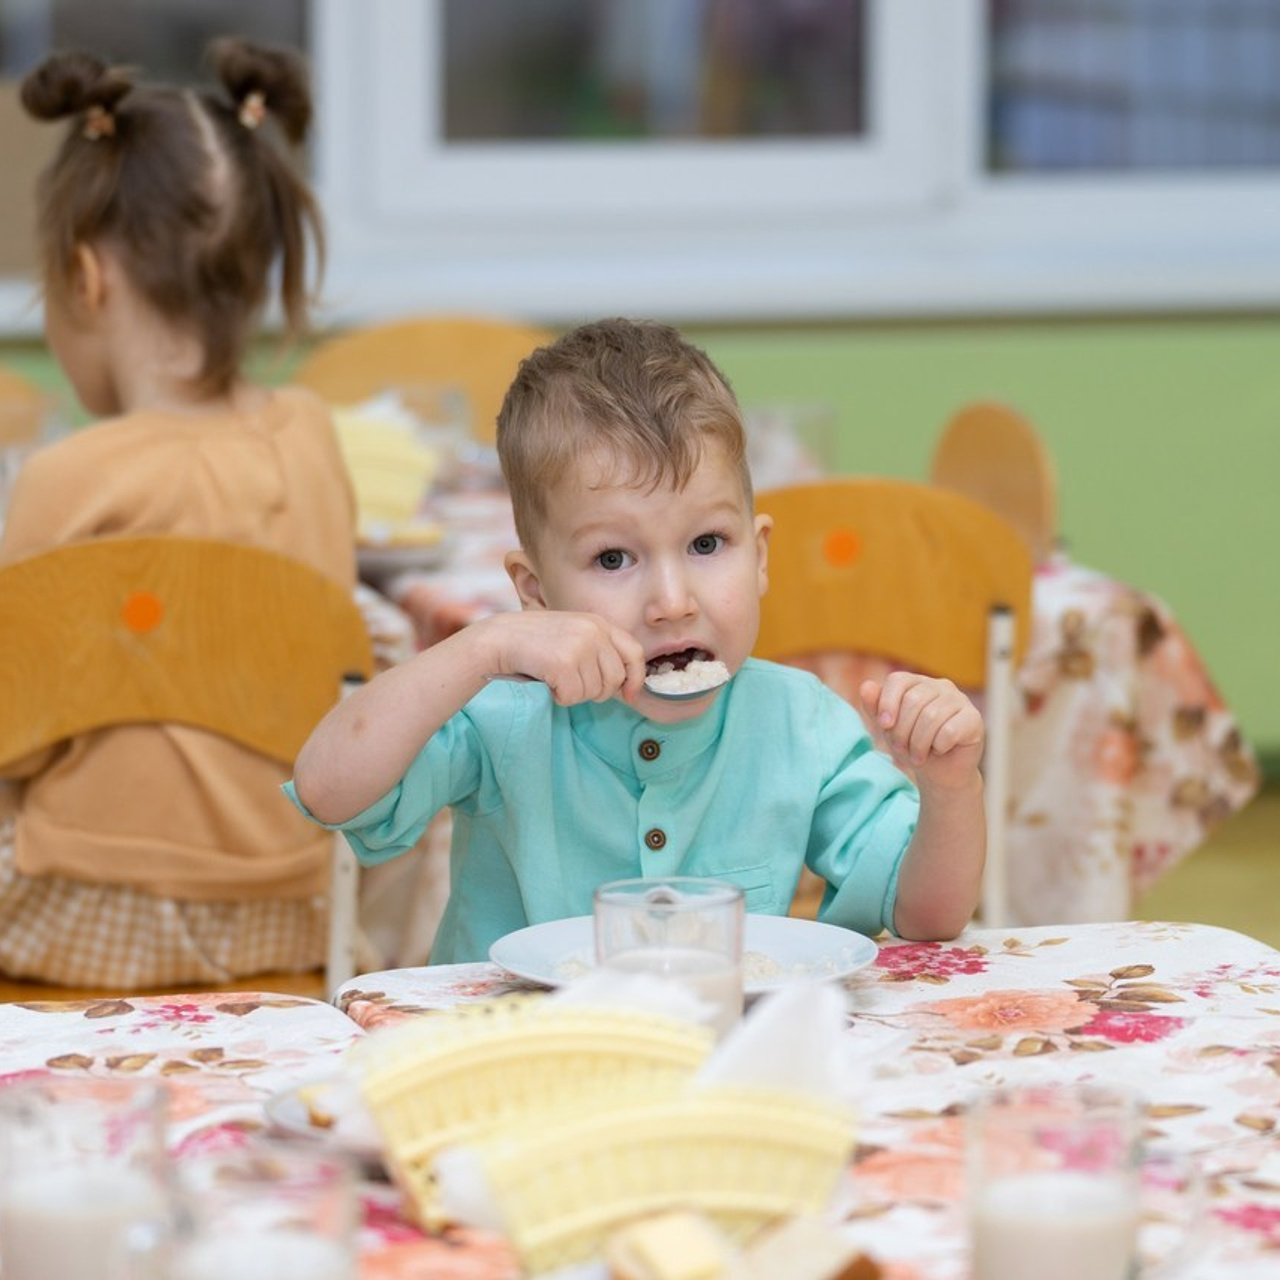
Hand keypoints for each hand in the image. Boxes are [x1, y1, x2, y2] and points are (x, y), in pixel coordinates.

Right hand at [476, 610, 646, 705]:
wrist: (499, 639)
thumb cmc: (534, 642)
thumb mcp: (573, 635)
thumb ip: (599, 651)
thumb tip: (625, 685)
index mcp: (599, 623)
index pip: (635, 652)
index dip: (636, 678)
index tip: (630, 695)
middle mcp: (594, 631)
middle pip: (615, 679)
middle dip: (597, 691)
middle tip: (573, 684)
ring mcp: (580, 646)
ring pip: (595, 691)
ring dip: (575, 693)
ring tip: (555, 677)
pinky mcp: (564, 663)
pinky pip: (574, 697)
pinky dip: (560, 696)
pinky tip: (547, 682)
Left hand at [859, 672, 983, 789]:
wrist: (940, 772)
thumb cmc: (912, 745)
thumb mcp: (888, 728)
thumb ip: (874, 706)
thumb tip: (866, 686)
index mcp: (918, 683)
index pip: (898, 680)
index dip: (887, 703)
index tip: (884, 726)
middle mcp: (941, 686)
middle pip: (914, 701)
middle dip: (902, 731)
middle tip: (902, 749)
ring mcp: (960, 700)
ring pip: (931, 717)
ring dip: (918, 743)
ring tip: (918, 755)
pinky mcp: (974, 719)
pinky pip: (950, 731)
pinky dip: (939, 746)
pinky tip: (940, 750)